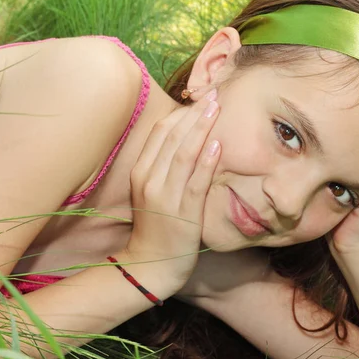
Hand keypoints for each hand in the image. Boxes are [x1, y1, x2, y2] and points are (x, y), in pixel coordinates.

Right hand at [124, 88, 220, 286]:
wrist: (150, 264)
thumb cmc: (155, 225)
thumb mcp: (151, 191)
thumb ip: (163, 166)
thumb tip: (185, 138)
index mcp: (141, 171)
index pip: (160, 132)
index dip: (181, 112)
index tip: (200, 98)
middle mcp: (149, 179)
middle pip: (172, 136)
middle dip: (195, 113)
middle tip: (214, 94)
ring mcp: (165, 196)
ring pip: (184, 154)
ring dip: (202, 128)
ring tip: (217, 108)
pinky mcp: (183, 212)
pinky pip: (196, 181)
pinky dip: (207, 161)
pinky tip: (218, 144)